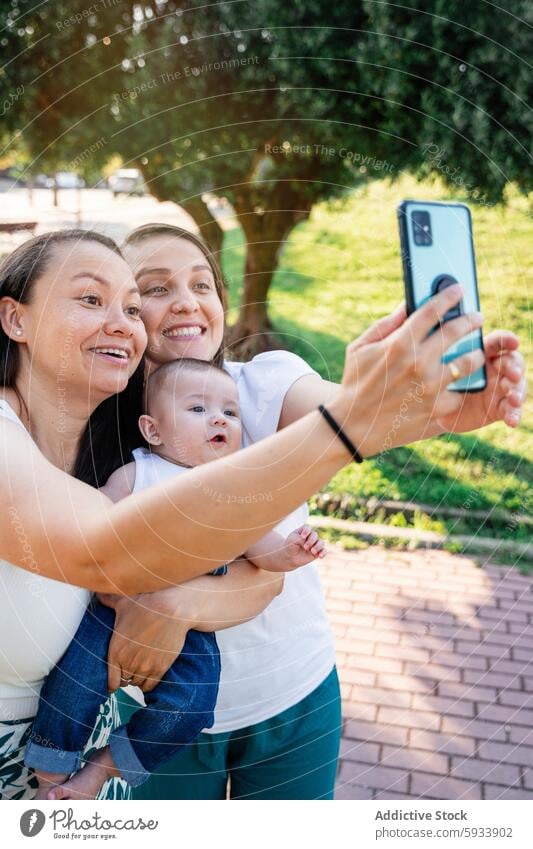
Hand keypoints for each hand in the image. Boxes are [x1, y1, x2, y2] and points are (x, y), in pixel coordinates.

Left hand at [98, 592, 188, 692]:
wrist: (172, 608)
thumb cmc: (147, 604)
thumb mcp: (124, 602)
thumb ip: (109, 601)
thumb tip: (99, 593)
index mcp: (115, 650)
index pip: (110, 681)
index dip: (112, 682)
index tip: (114, 681)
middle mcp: (128, 662)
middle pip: (124, 681)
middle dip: (126, 676)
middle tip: (130, 668)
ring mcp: (145, 666)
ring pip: (137, 684)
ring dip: (138, 678)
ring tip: (141, 669)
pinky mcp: (160, 668)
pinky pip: (150, 686)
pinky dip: (149, 683)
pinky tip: (150, 675)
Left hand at [279, 525, 326, 570]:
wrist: (289, 557)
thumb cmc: (290, 546)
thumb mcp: (292, 540)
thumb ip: (300, 538)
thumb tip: (309, 541)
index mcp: (303, 530)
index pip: (308, 527)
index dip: (307, 531)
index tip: (302, 537)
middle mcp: (310, 536)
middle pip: (315, 535)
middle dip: (311, 541)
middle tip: (305, 547)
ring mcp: (315, 544)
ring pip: (321, 542)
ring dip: (318, 547)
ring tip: (312, 551)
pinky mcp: (317, 552)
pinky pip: (324, 551)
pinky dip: (323, 553)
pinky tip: (320, 556)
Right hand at [330, 287, 490, 455]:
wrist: (353, 426)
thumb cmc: (355, 383)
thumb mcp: (360, 347)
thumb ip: (386, 324)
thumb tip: (407, 304)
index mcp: (399, 344)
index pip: (431, 311)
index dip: (448, 296)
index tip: (458, 290)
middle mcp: (419, 363)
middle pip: (456, 331)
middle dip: (470, 320)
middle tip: (476, 317)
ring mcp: (431, 386)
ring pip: (469, 361)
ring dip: (475, 353)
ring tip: (474, 352)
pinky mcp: (438, 408)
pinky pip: (460, 391)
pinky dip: (459, 386)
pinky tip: (457, 384)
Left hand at [435, 330, 525, 433]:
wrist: (435, 409)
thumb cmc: (437, 381)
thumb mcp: (439, 370)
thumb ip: (445, 357)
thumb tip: (433, 340)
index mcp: (482, 353)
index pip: (498, 342)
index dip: (507, 340)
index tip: (513, 342)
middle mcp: (495, 368)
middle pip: (512, 362)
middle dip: (515, 367)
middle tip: (513, 374)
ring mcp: (500, 388)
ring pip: (516, 386)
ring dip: (518, 391)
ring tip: (514, 399)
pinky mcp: (500, 407)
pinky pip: (511, 410)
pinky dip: (514, 414)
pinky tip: (512, 421)